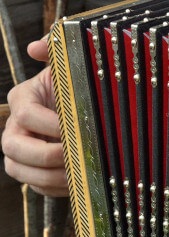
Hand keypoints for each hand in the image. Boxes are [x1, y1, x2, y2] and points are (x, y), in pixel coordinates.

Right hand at [2, 38, 68, 196]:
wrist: (87, 115)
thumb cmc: (78, 90)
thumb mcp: (70, 70)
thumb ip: (55, 52)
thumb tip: (35, 47)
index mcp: (22, 100)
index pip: (25, 114)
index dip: (48, 124)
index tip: (75, 129)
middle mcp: (15, 128)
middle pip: (13, 148)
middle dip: (45, 155)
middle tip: (74, 156)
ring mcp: (21, 154)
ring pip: (20, 171)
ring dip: (49, 177)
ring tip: (77, 175)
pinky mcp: (34, 175)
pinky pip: (38, 188)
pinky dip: (56, 189)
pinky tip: (78, 184)